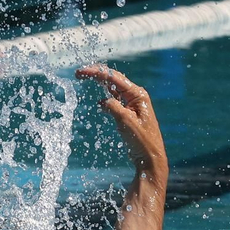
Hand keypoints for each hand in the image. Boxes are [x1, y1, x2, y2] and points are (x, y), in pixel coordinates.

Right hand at [77, 64, 166, 179]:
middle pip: (113, 79)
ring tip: (86, 78)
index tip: (81, 72)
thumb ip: (113, 106)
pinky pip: (115, 101)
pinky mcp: (129, 113)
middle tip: (79, 73)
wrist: (150, 157)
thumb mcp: (125, 121)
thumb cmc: (141, 140)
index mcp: (137, 94)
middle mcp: (136, 96)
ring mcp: (132, 104)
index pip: (113, 78)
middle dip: (97, 74)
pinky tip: (98, 101)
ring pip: (113, 89)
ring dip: (100, 83)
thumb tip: (102, 101)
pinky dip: (105, 97)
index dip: (96, 73)